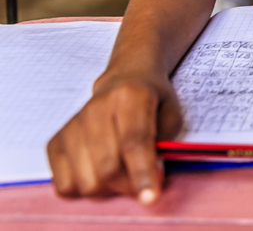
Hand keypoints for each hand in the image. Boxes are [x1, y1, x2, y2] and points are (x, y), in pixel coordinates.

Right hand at [46, 71, 182, 201]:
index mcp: (130, 96)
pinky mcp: (55, 141)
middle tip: (142, 180)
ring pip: (86, 181)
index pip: (134, 140)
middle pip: (107, 167)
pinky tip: (99, 172)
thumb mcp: (171, 115)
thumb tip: (151, 180)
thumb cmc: (152, 100)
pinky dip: (84, 189)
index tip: (150, 197)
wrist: (125, 79)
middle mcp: (96, 108)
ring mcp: (72, 125)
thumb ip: (164, 146)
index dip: (142, 172)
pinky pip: (65, 185)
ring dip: (109, 189)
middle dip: (129, 185)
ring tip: (122, 172)